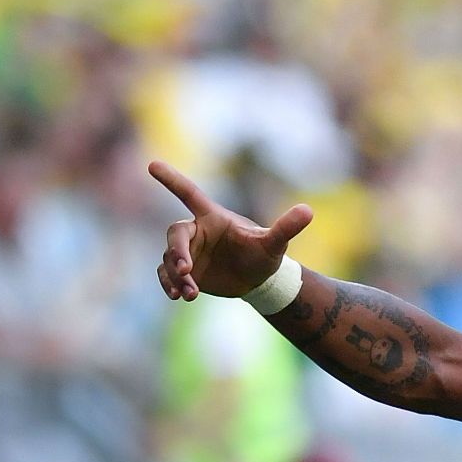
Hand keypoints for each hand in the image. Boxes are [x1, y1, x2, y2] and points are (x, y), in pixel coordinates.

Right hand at [151, 160, 311, 301]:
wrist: (258, 280)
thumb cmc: (265, 255)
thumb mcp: (275, 243)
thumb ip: (286, 227)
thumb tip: (309, 210)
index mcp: (214, 217)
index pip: (189, 194)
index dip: (172, 179)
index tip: (152, 164)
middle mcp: (197, 232)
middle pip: (175, 234)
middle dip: (177, 252)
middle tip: (187, 270)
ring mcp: (188, 252)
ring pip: (169, 259)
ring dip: (176, 276)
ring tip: (191, 294)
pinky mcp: (184, 272)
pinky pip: (166, 275)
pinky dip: (169, 285)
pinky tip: (180, 297)